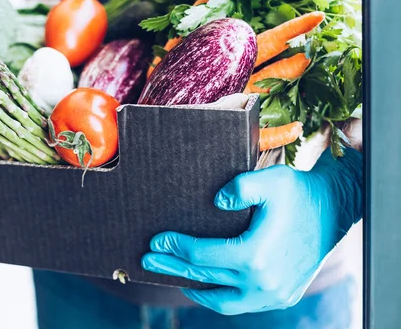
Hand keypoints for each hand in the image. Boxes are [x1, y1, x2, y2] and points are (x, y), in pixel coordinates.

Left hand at [141, 147, 361, 314]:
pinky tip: (207, 284)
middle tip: (149, 260)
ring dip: (195, 288)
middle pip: (206, 278)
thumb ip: (240, 187)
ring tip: (174, 276)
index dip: (175, 247)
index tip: (156, 240)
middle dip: (174, 268)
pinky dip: (220, 295)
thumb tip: (214, 201)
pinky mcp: (282, 296)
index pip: (202, 255)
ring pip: (223, 301)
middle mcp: (264, 283)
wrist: (334, 208)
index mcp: (256, 256)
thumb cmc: (300, 193)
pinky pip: (242, 303)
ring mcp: (274, 294)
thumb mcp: (271, 180)